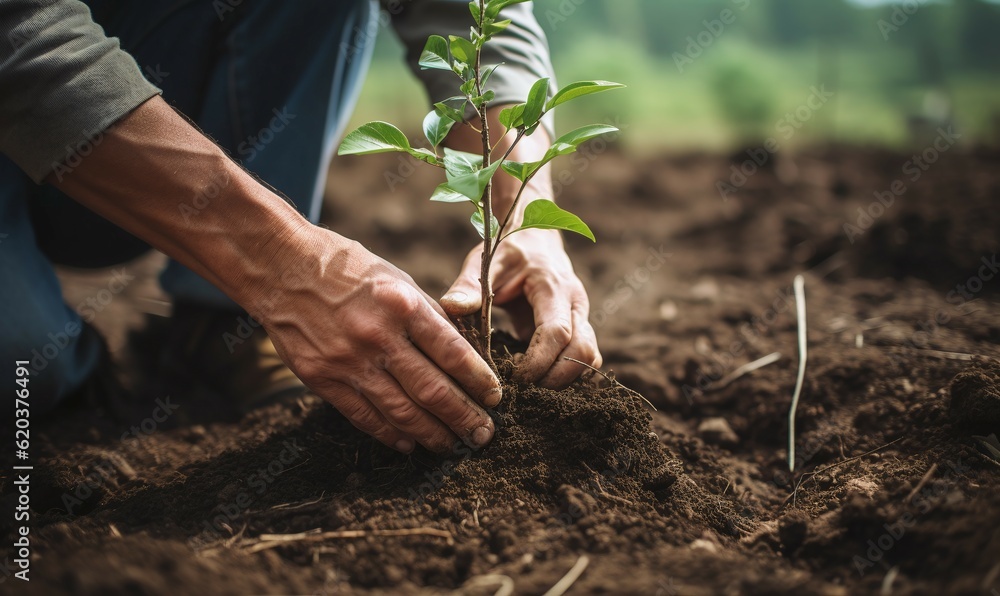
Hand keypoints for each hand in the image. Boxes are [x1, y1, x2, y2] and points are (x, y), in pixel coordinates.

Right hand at [252, 228, 500, 453]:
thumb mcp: (396, 279)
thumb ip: (427, 317)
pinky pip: (364, 416)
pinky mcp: (322, 379)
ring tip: (453, 445)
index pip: (453, 352)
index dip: (479, 381)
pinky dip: (390, 435)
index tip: (496, 398)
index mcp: (402, 305)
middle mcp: (377, 336)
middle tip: (484, 435)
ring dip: (432, 434)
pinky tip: (409, 444)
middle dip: (464, 417)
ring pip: (401, 411)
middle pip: (432, 389)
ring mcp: (348, 361)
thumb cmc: (346, 268)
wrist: (281, 267)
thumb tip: (462, 355)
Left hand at [440, 228, 601, 387]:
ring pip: (590, 357)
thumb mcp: (486, 262)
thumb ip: (468, 285)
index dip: (538, 362)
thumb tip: (451, 308)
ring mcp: (581, 316)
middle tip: (523, 388)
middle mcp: (575, 303)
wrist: (534, 239)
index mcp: (553, 287)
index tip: (513, 376)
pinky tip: (540, 377)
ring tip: (530, 385)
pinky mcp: (579, 328)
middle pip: (583, 351)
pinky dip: (568, 373)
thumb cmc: (508, 251)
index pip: (557, 333)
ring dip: (564, 378)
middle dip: (555, 377)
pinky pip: (586, 357)